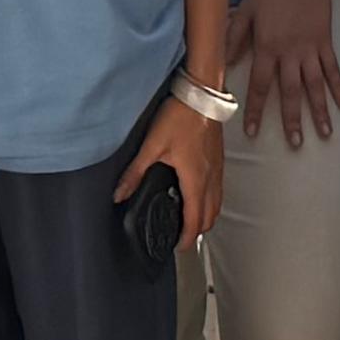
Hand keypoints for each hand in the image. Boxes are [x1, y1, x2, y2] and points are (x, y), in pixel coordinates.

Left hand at [118, 94, 225, 246]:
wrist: (202, 94)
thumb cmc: (181, 116)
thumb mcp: (152, 145)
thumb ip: (135, 172)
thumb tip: (120, 193)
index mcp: (195, 179)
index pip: (195, 220)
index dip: (187, 238)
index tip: (178, 246)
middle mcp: (210, 178)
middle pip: (210, 217)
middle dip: (198, 231)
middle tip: (182, 236)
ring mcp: (218, 170)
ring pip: (217, 204)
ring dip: (205, 216)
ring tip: (189, 220)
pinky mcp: (219, 160)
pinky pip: (219, 190)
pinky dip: (210, 201)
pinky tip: (198, 194)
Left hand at [231, 0, 339, 150]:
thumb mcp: (245, 11)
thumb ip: (233, 38)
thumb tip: (222, 64)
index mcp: (268, 47)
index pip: (260, 85)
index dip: (256, 110)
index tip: (252, 131)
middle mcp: (290, 53)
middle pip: (291, 92)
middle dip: (293, 119)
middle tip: (296, 143)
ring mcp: (311, 50)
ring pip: (316, 86)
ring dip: (320, 110)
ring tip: (325, 133)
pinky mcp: (326, 43)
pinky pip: (333, 69)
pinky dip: (339, 87)